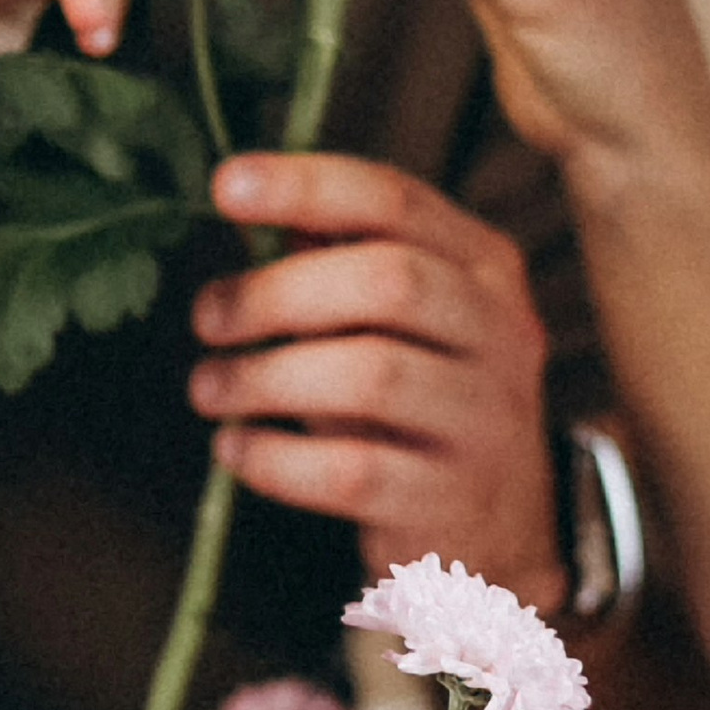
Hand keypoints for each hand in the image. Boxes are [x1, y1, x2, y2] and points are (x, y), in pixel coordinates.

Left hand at [191, 154, 562, 602]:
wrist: (493, 523)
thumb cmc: (417, 398)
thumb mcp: (393, 319)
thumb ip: (334, 258)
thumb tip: (246, 196)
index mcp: (483, 265)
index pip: (395, 201)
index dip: (305, 186)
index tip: (224, 187)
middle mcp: (501, 331)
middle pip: (389, 282)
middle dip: (277, 293)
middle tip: (208, 318)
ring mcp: (486, 419)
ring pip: (372, 376)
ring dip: (265, 378)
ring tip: (208, 388)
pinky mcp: (452, 499)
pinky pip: (353, 472)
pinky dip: (276, 458)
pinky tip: (235, 449)